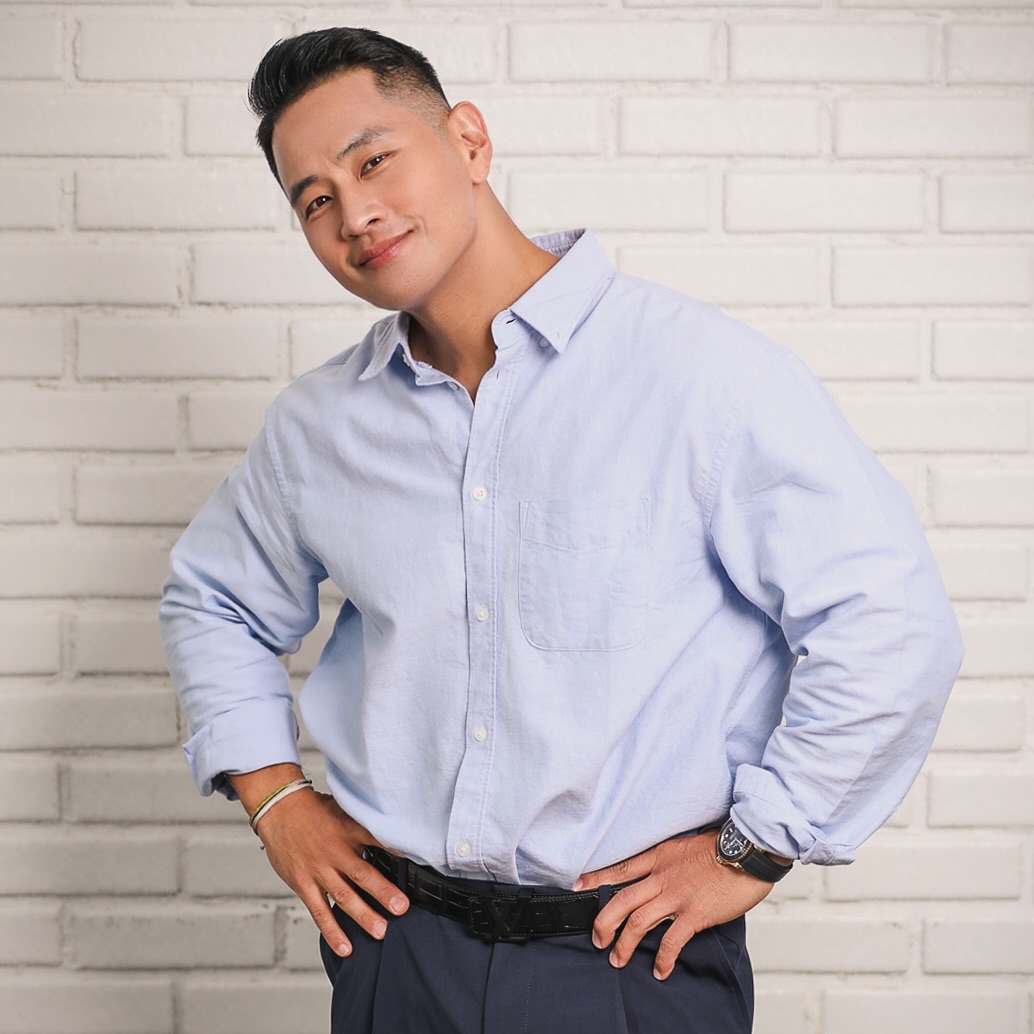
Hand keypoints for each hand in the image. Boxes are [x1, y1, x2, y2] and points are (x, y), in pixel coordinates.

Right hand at [254, 788, 408, 957]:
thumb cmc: (316, 812)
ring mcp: (319, 870)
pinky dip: (332, 931)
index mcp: (348, 830)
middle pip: (362, 874)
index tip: (416, 865)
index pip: (377, 840)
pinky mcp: (304, 884)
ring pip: (343, 896)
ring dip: (363, 916)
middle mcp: (335, 851)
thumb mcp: (344, 810)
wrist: (280, 810)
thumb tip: (394, 836)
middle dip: (383, 892)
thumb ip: (365, 826)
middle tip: (401, 908)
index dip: (396, 852)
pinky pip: (319, 911)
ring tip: (381, 931)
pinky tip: (345, 947)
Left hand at [573, 832, 772, 979]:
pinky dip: (663, 958)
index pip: (621, 867)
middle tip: (597, 938)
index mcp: (659, 856)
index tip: (578, 886)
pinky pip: (672, 941)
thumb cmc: (722, 847)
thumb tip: (661, 874)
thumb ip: (669, 861)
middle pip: (622, 900)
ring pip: (639, 922)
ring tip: (617, 959)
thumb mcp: (685, 845)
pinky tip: (659, 969)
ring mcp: (677, 896)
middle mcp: (662, 877)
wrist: (747, 851)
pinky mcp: (694, 914)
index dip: (597, 878)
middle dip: (604, 921)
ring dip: (625, 944)